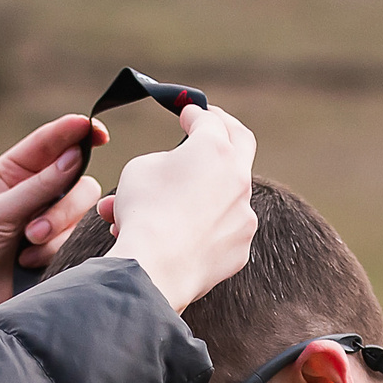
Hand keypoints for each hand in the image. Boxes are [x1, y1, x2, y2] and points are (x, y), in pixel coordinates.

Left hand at [0, 113, 107, 352]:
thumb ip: (39, 186)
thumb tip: (75, 154)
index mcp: (12, 173)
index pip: (52, 142)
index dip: (77, 132)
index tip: (97, 131)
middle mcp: (34, 193)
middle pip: (79, 180)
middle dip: (63, 206)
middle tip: (33, 231)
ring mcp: (48, 223)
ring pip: (82, 214)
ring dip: (57, 232)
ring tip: (26, 250)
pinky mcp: (56, 252)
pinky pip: (78, 242)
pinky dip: (57, 252)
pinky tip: (30, 264)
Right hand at [104, 102, 257, 312]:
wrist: (154, 269)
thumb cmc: (143, 213)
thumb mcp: (139, 169)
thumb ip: (165, 161)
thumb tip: (174, 169)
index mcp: (214, 149)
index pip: (209, 120)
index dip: (196, 114)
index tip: (188, 114)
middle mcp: (238, 178)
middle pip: (240, 143)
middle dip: (225, 130)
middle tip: (212, 125)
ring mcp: (243, 215)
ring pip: (226, 194)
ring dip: (203, 192)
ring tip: (170, 203)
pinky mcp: (241, 247)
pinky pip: (223, 229)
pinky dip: (205, 227)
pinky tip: (181, 235)